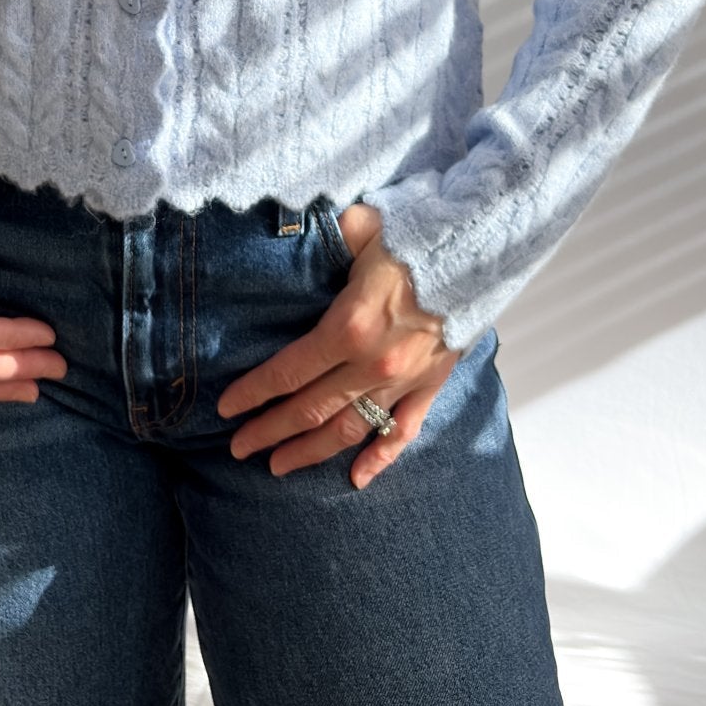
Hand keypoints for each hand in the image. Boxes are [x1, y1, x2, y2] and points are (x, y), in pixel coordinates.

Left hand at [215, 203, 460, 489]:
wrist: (478, 248)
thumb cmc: (411, 233)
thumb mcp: (357, 226)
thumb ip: (319, 238)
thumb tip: (286, 236)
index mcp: (349, 326)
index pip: (288, 371)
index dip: (254, 393)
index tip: (226, 410)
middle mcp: (372, 364)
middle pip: (310, 409)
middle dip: (269, 431)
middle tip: (238, 448)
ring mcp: (403, 381)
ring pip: (348, 429)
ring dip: (309, 451)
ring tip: (276, 465)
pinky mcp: (429, 385)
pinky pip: (402, 431)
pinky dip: (379, 458)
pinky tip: (355, 479)